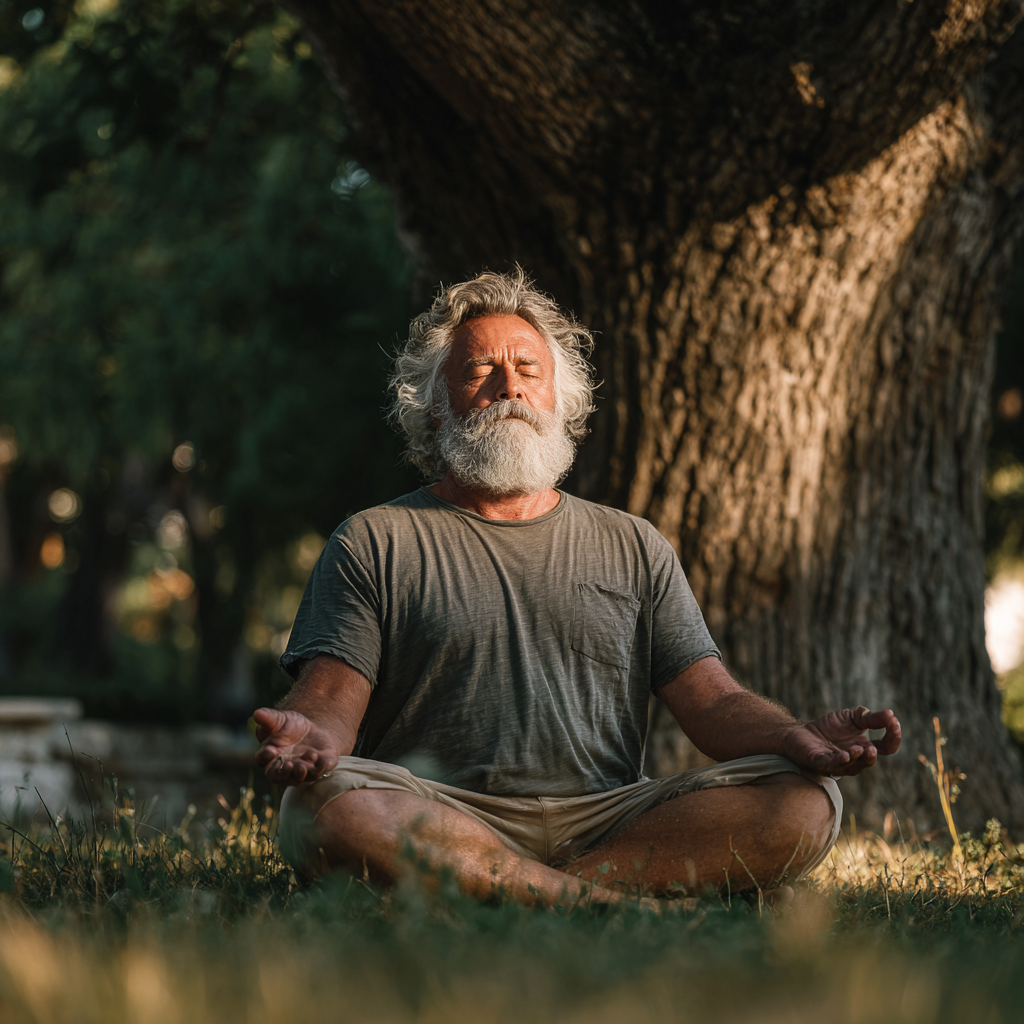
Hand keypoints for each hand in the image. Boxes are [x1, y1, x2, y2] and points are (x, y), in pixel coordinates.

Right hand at [253, 707, 340, 785]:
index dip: (266, 756)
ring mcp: (300, 771)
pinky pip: (318, 772)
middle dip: (283, 773)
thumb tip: (256, 713)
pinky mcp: (318, 768)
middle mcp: (283, 767)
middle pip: (278, 777)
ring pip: (298, 779)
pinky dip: (319, 767)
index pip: (263, 760)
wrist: (313, 729)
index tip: (271, 750)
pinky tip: (319, 758)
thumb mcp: (280, 719)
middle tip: (289, 765)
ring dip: (300, 773)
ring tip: (303, 765)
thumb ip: (268, 718)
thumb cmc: (291, 726)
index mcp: (269, 755)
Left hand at [780, 706, 900, 776]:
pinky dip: (839, 761)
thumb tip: (891, 714)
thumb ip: (869, 717)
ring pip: (852, 767)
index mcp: (865, 747)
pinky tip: (844, 755)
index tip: (894, 722)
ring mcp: (838, 763)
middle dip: (872, 756)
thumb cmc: (828, 728)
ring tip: (857, 749)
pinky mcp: (821, 763)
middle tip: (873, 749)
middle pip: (869, 761)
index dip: (893, 737)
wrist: (801, 732)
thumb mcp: (851, 717)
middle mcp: (855, 759)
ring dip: (856, 759)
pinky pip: (831, 765)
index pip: (887, 747)